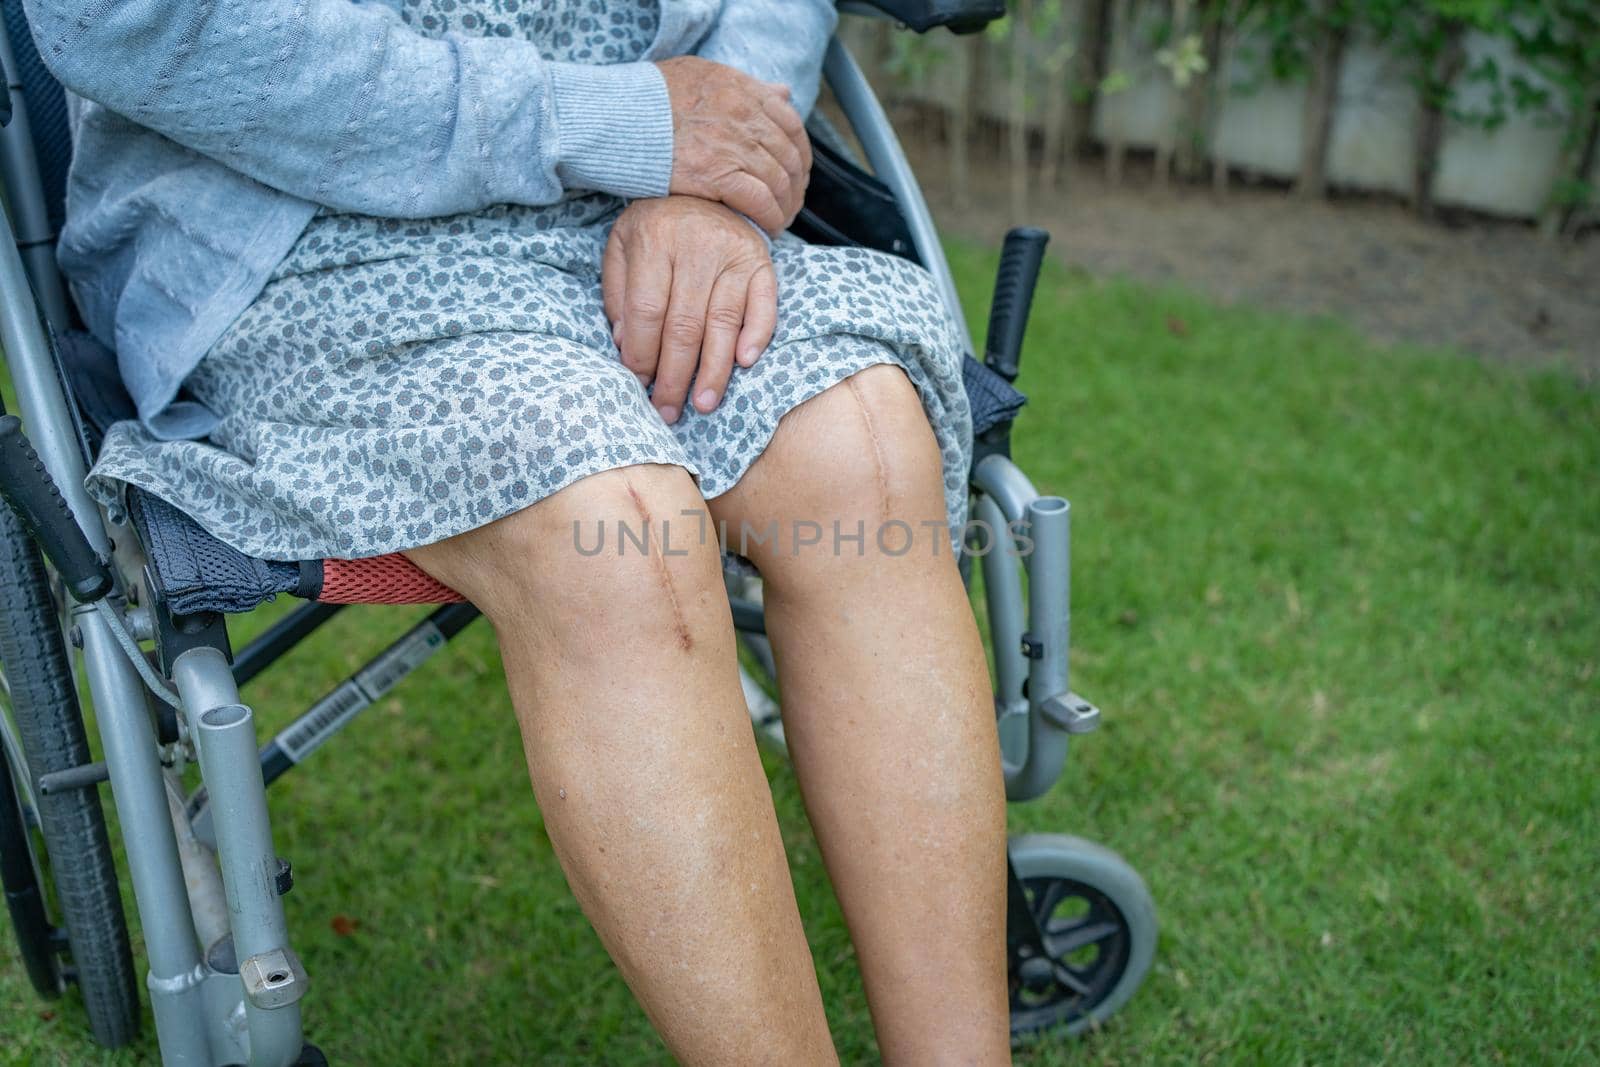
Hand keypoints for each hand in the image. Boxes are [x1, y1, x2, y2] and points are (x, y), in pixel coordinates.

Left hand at [602, 196, 777, 422]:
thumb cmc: (655, 226)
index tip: (639, 384)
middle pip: (684, 325)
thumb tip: (625, 345)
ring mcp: (733, 255)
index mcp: (655, 240)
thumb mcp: (622, 246)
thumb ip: (618, 294)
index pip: (647, 311)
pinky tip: (744, 363)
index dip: (642, 354)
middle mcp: (697, 246)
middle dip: (675, 376)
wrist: (702, 187)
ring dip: (714, 370)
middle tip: (668, 410)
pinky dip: (757, 336)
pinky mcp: (761, 262)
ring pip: (723, 323)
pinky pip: (764, 305)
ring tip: (703, 404)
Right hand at [655, 56, 811, 234]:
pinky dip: (769, 218)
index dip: (799, 153)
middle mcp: (744, 115)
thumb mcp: (702, 75)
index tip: (795, 173)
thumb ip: (745, 86)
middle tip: (789, 204)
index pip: (791, 123)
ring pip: (779, 182)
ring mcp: (733, 145)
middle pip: (789, 156)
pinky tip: (766, 228)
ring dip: (785, 206)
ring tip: (778, 220)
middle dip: (795, 186)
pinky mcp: (717, 174)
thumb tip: (782, 92)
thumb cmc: (650, 98)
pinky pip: (760, 202)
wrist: (616, 116)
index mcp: (743, 90)